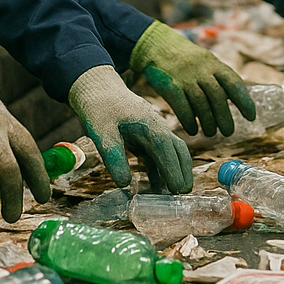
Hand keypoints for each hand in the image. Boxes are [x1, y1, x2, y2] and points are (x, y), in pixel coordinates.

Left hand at [69, 65, 192, 193]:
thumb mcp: (101, 132)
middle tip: (185, 194)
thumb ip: (113, 155)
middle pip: (177, 149)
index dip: (173, 169)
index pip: (166, 148)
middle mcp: (156, 127)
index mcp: (148, 124)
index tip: (178, 188)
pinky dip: (161, 170)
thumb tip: (124, 183)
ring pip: (171, 152)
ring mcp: (153, 132)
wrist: (98, 88)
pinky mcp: (145, 137)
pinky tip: (159, 187)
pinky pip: (158, 155)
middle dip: (184, 170)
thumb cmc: (99, 108)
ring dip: (176, 171)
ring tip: (177, 194)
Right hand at [130, 21, 256, 136]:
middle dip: (224, 117)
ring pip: (200, 103)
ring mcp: (185, 77)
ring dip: (208, 122)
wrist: (158, 46)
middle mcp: (202, 70)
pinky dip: (189, 120)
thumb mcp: (207, 62)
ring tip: (210, 133)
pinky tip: (193, 130)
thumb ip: (220, 79)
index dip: (244, 101)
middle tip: (228, 132)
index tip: (251, 117)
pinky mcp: (169, 85)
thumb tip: (239, 101)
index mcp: (215, 64)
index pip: (234, 83)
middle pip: (217, 96)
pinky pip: (181, 106)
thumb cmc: (188, 60)